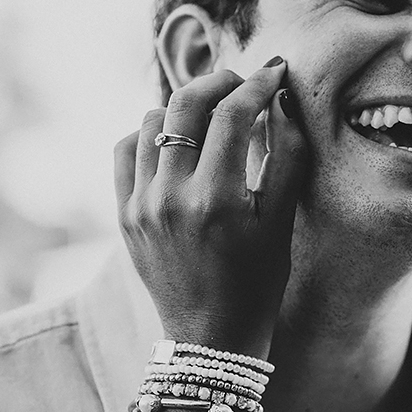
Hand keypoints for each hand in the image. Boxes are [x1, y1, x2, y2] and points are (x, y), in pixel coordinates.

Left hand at [114, 60, 306, 358]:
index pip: (233, 114)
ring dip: (183, 107)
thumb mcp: (281, 225)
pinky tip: (176, 141)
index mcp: (216, 200)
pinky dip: (150, 133)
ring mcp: (140, 205)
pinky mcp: (124, 214)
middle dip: (218, 82)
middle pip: (185, 104)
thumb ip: (287, 158)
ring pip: (151, 121)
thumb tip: (283, 102)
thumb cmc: (256, 285)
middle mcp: (171, 197)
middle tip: (243, 84)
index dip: (258, 85)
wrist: (210, 338)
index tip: (275, 73)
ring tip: (211, 115)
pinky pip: (125, 149)